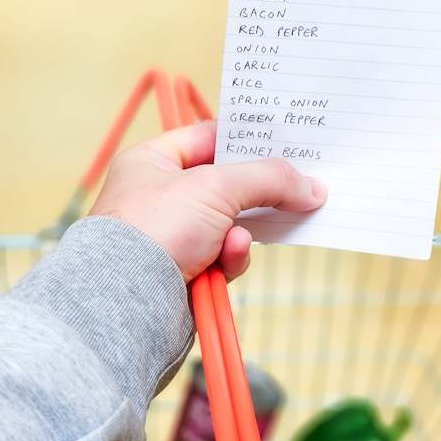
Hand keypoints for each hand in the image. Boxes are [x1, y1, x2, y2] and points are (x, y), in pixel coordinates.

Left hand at [89, 120, 325, 280]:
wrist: (129, 303)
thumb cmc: (153, 230)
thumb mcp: (216, 187)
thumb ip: (268, 179)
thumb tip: (312, 187)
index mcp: (151, 161)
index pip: (208, 137)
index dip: (247, 139)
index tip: (288, 143)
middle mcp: (159, 196)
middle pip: (225, 184)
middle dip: (258, 191)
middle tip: (299, 188)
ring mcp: (172, 235)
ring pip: (230, 224)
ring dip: (241, 232)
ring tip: (237, 240)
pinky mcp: (186, 271)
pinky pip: (224, 257)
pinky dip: (230, 258)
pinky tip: (225, 260)